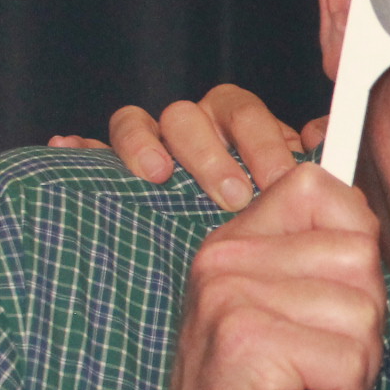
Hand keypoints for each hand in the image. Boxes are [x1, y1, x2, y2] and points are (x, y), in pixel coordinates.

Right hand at [51, 85, 324, 210]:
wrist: (226, 274)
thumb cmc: (264, 228)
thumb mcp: (294, 199)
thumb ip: (310, 167)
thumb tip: (320, 132)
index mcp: (237, 129)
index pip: (245, 114)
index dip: (261, 140)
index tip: (278, 179)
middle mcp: (195, 130)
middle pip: (193, 114)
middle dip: (214, 153)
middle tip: (233, 195)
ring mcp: (150, 145)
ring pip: (141, 121)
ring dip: (148, 144)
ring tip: (160, 175)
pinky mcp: (109, 168)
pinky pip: (87, 149)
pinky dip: (79, 148)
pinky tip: (68, 148)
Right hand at [141, 163, 384, 389]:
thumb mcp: (294, 314)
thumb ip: (325, 259)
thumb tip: (368, 216)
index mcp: (234, 241)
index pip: (320, 188)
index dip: (352, 244)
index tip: (326, 300)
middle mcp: (225, 258)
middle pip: (361, 256)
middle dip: (359, 325)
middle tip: (310, 363)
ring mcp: (232, 297)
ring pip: (363, 314)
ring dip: (352, 369)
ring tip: (301, 388)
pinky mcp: (250, 343)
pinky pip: (350, 362)